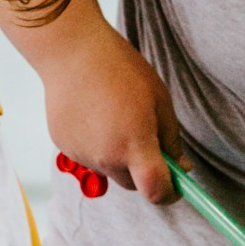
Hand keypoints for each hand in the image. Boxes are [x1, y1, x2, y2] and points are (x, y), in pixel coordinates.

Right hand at [44, 29, 182, 203]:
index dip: (170, 193)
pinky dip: (96, 144)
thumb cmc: (122, 70)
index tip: (176, 186)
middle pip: (132, 184)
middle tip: (147, 140)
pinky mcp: (64, 146)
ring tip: (115, 116)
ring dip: (118, 155)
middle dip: (144, 172)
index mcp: (134, 145)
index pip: (155, 191)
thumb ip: (171, 141)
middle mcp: (106, 157)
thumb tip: (180, 168)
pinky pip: (88, 156)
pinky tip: (95, 114)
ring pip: (109, 169)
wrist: (73, 51)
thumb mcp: (160, 101)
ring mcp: (81, 154)